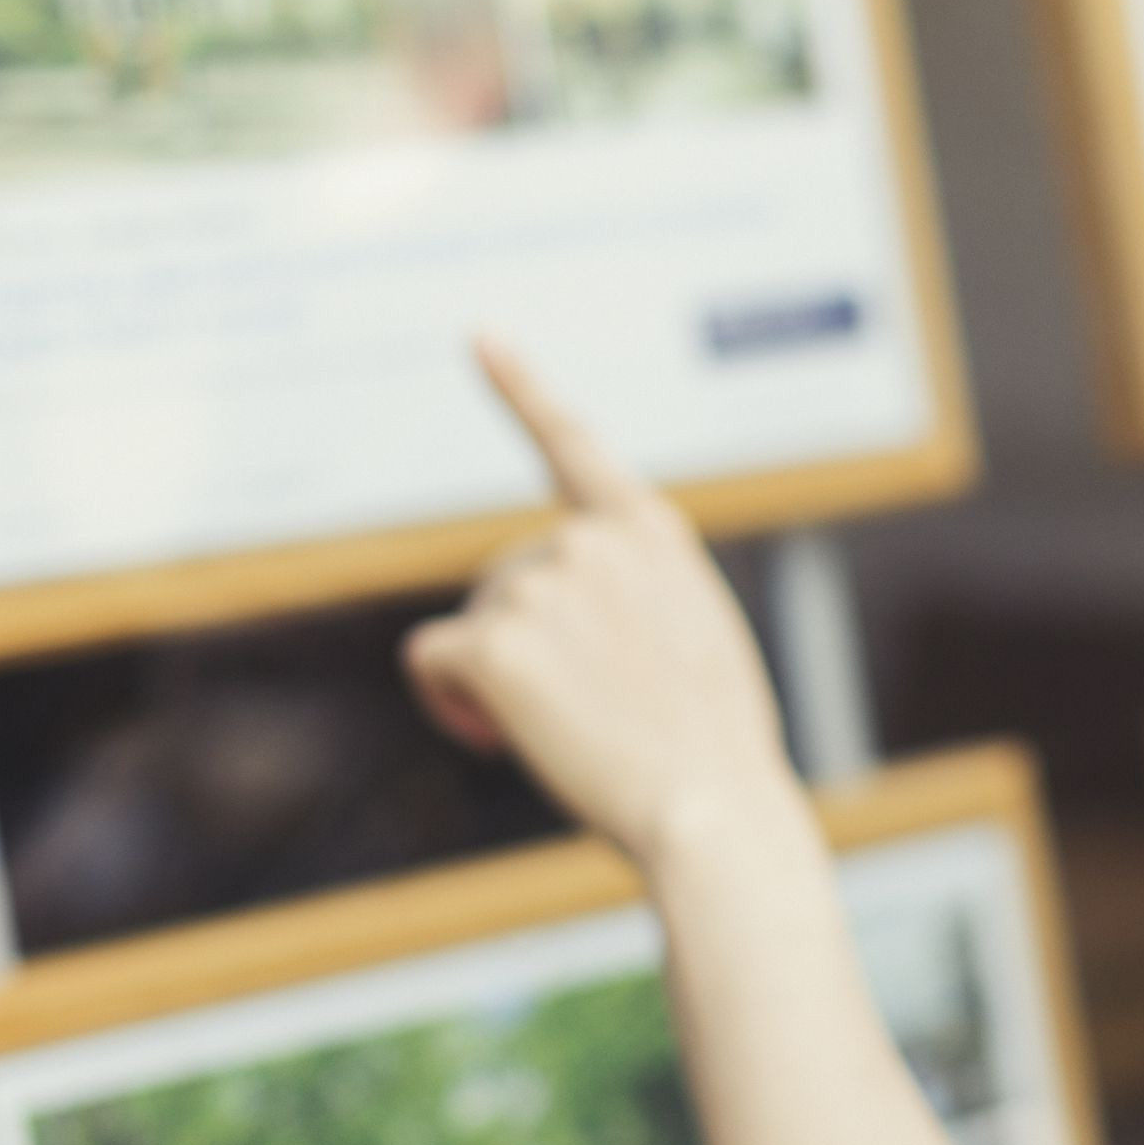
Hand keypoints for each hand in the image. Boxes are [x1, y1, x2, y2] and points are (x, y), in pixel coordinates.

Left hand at [402, 339, 801, 870]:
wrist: (711, 809)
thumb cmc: (709, 746)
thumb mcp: (691, 637)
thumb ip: (627, 593)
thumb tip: (542, 612)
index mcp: (650, 532)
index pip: (572, 444)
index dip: (519, 387)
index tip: (479, 336)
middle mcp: (593, 540)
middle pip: (503, 578)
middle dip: (518, 642)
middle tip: (579, 715)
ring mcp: (543, 582)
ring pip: (473, 625)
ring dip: (494, 681)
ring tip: (567, 732)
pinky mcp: (496, 638)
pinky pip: (432, 661)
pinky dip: (449, 701)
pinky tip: (501, 735)